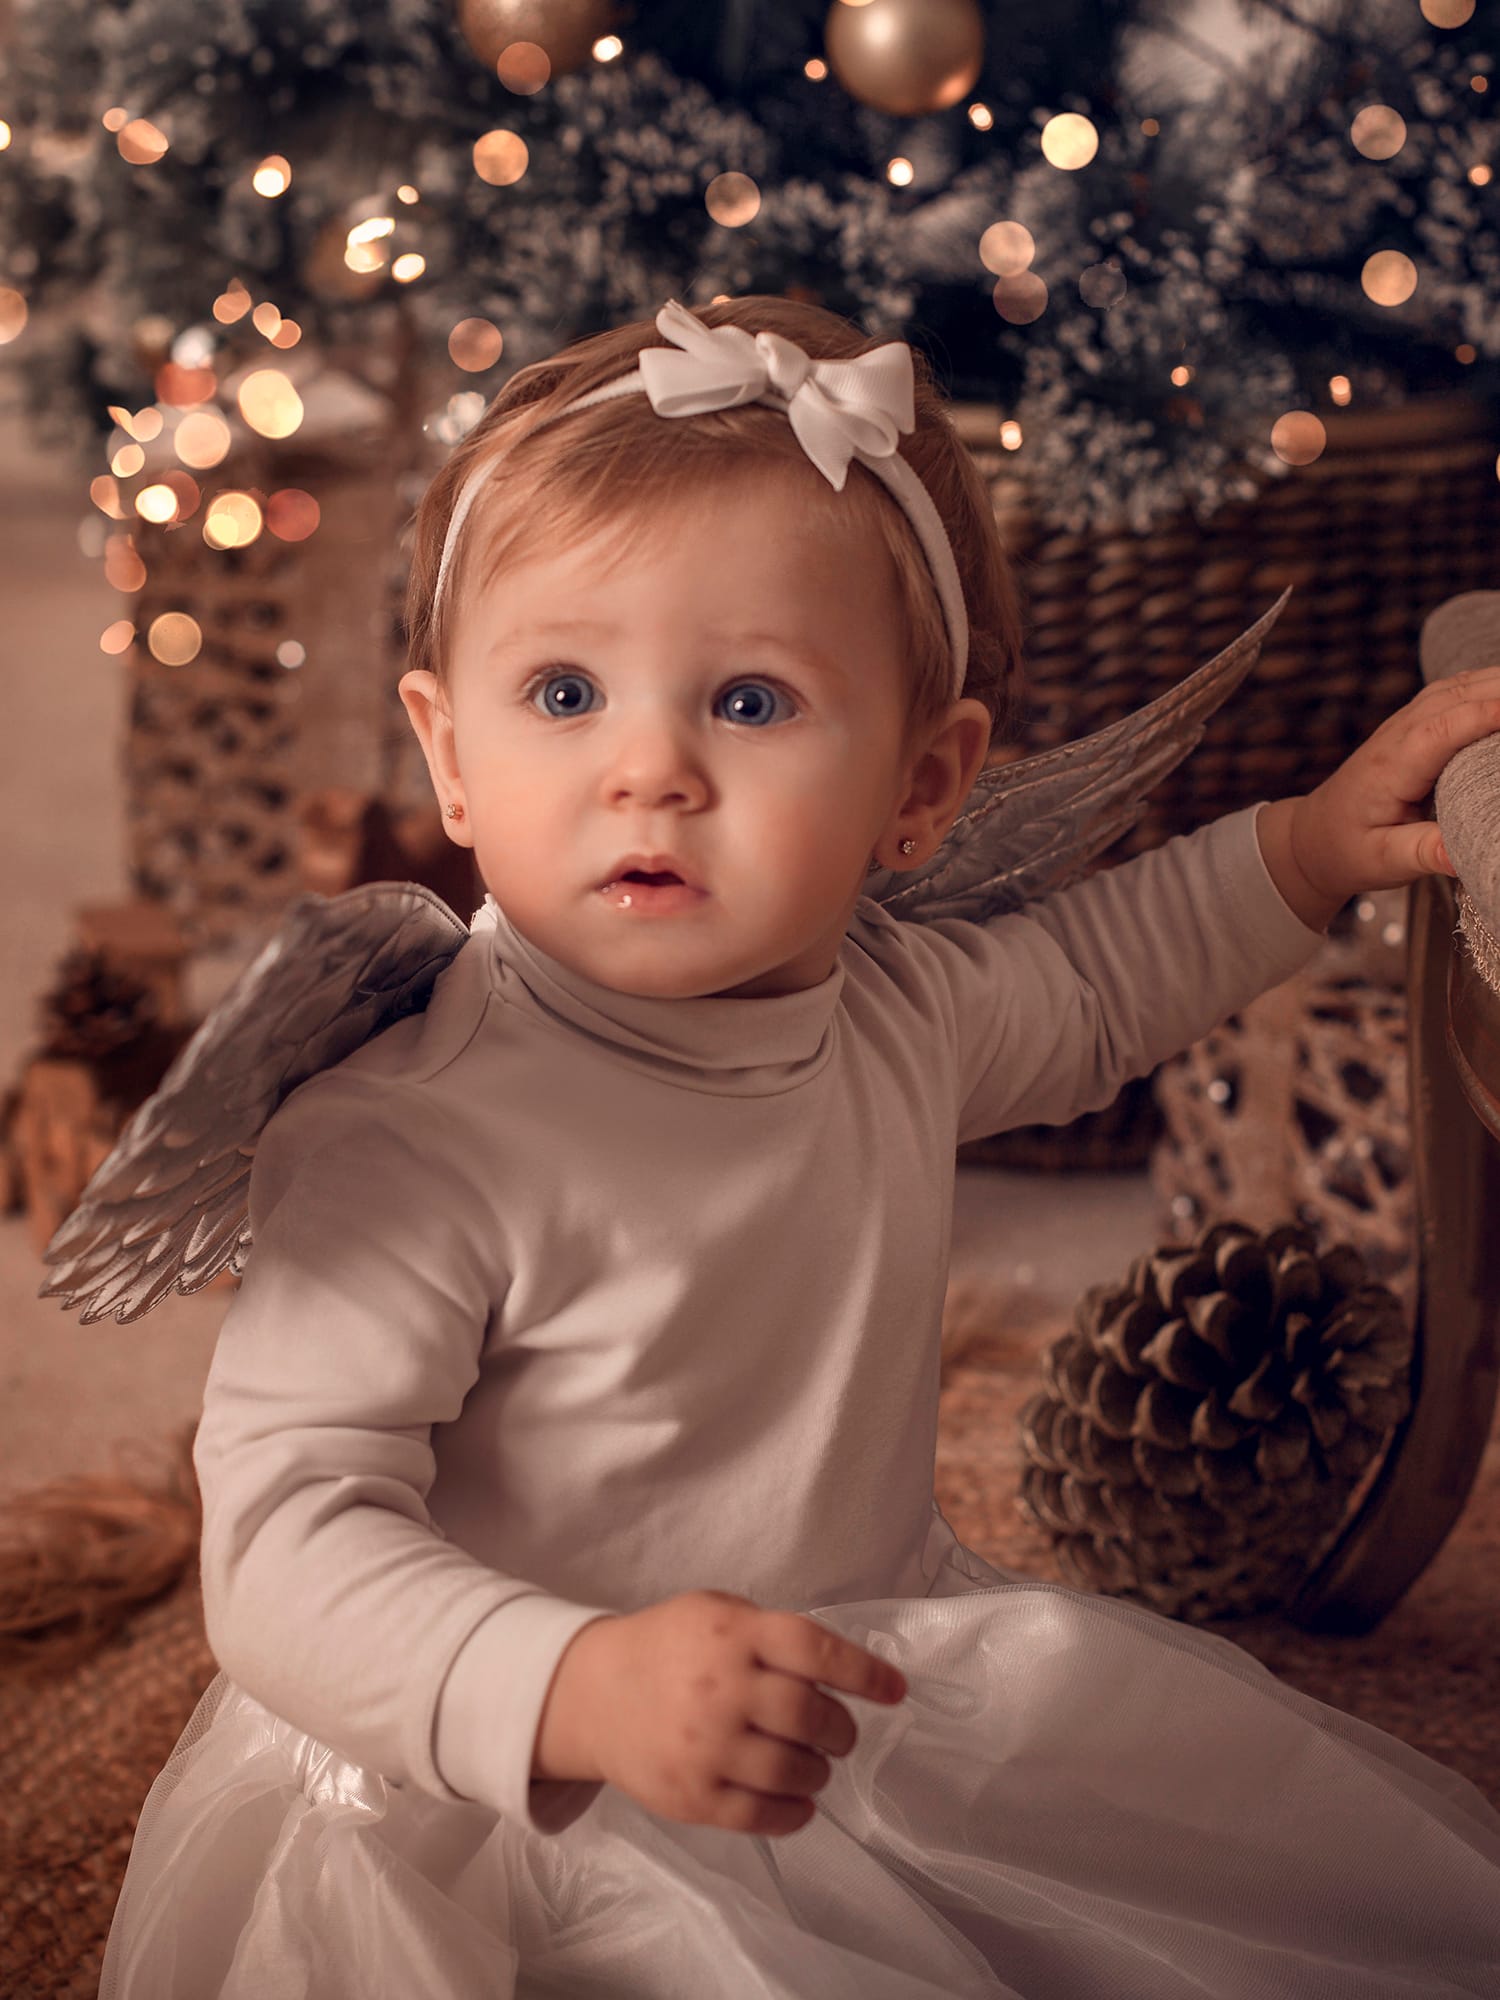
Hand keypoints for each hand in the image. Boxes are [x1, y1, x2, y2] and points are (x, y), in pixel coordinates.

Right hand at [536, 1588, 906, 1837]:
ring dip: (820, 1771)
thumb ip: (771, 1633)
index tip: (895, 1691)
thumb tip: (842, 1669)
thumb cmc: (669, 1646)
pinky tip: (798, 1800)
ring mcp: (704, 1746)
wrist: (593, 1693)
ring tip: (815, 1764)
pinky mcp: (691, 1795)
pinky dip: (794, 1812)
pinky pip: (761, 1815)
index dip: (864, 1673)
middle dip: (841, 1730)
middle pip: (810, 1715)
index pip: (815, 1650)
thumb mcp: (716, 1611)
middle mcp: (721, 1687)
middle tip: (838, 1733)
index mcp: (732, 1632)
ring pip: (794, 1769)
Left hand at [1283, 665, 1499, 912]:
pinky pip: (1459, 690)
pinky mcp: (1417, 723)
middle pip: (1461, 693)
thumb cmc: (1348, 850)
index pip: (1447, 726)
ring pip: (1462, 684)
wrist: (1313, 836)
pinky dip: (1492, 683)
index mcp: (1393, 765)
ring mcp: (1407, 722)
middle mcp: (1400, 733)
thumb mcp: (1384, 860)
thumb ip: (1424, 853)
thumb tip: (1462, 854)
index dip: (1491, 712)